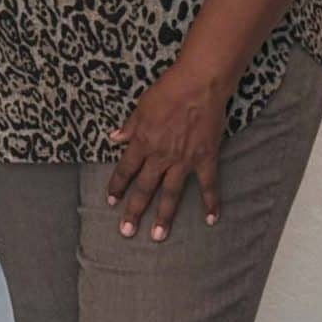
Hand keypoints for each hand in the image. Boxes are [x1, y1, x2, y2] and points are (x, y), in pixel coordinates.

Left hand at [106, 63, 232, 239]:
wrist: (199, 85)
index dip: (117, 187)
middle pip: (144, 188)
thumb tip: (113, 139)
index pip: (125, 170)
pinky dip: (211, 203)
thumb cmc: (168, 91)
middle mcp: (160, 155)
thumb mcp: (140, 107)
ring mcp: (184, 160)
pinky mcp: (206, 158)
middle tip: (126, 232)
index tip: (111, 202)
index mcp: (142, 142)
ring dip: (164, 216)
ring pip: (171, 193)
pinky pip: (208, 185)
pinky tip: (210, 220)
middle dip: (134, 211)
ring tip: (158, 235)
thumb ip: (129, 127)